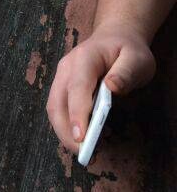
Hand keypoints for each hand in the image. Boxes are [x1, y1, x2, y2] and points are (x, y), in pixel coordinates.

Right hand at [46, 23, 155, 152]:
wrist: (114, 36)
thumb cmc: (127, 50)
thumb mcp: (137, 59)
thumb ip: (126, 73)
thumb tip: (112, 88)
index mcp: (85, 58)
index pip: (77, 88)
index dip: (78, 114)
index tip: (82, 138)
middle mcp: (67, 67)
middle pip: (57, 103)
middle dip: (66, 131)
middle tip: (85, 154)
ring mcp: (61, 76)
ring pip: (54, 108)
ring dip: (65, 132)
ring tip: (87, 151)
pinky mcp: (62, 86)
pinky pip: (60, 109)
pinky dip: (68, 127)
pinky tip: (86, 137)